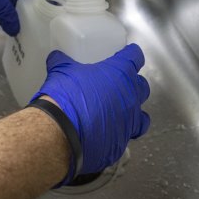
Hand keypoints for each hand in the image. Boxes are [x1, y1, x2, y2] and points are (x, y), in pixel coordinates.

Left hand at [0, 0, 50, 35]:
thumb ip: (5, 12)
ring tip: (37, 31)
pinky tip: (19, 27)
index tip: (60, 15)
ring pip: (23, 3)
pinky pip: (12, 7)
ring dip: (27, 15)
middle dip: (41, 11)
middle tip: (49, 28)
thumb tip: (15, 29)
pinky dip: (15, 16)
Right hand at [30, 44, 149, 182]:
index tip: (127, 54)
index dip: (131, 54)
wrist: (60, 131)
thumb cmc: (67, 95)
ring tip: (120, 113)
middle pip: (143, 87)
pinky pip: (125, 137)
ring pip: (142, 117)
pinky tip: (104, 132)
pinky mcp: (120, 144)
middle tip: (119, 84)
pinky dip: (117, 134)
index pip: (135, 57)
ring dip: (133, 113)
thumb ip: (61, 61)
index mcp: (120, 73)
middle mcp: (130, 97)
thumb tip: (56, 57)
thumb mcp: (61, 70)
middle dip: (134, 85)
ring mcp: (129, 123)